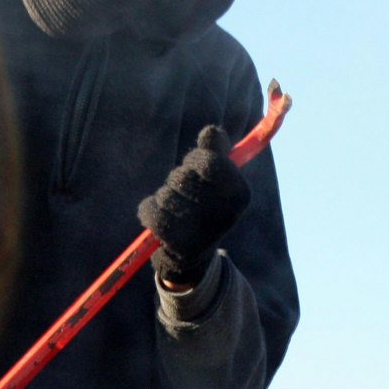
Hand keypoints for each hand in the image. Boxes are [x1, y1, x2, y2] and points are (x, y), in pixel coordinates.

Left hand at [137, 125, 251, 287]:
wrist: (192, 256)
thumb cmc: (203, 207)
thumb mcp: (215, 178)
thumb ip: (214, 151)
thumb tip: (211, 132)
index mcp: (240, 194)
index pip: (210, 162)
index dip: (195, 159)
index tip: (194, 167)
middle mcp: (225, 215)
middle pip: (183, 176)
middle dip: (176, 179)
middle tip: (182, 192)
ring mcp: (201, 232)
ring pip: (165, 193)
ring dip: (163, 195)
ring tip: (173, 208)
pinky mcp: (176, 245)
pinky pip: (150, 210)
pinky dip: (148, 209)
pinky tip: (156, 216)